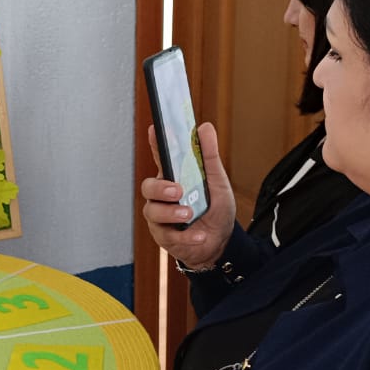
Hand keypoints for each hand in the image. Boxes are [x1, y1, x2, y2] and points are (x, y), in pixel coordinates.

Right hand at [140, 122, 237, 270]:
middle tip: (178, 191)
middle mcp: (162, 195)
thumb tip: (205, 127)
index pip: (161, 156)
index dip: (155, 143)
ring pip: (152, 211)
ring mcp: (160, 216)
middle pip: (148, 186)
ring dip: (171, 213)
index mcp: (174, 176)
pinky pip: (166, 234)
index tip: (154, 129)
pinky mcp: (163, 236)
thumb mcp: (217, 181)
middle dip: (160, 188)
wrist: (221, 242)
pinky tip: (199, 235)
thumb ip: (209, 156)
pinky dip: (185, 235)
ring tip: (189, 214)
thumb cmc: (216, 209)